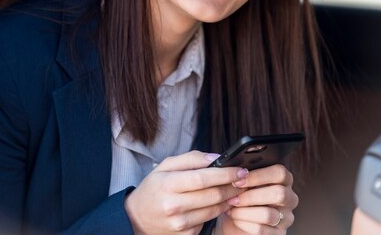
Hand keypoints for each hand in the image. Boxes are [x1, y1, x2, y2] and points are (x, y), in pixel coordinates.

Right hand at [124, 150, 246, 234]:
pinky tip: (218, 203)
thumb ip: (190, 158)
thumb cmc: (154, 189)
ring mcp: (180, 223)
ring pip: (214, 210)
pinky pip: (208, 221)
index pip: (202, 178)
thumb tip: (216, 157)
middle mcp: (173, 205)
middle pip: (212, 195)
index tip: (240, 169)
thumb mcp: (164, 167)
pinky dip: (216, 211)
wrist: (137, 218)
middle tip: (243, 179)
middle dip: (232, 186)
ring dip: (228, 199)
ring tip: (234, 190)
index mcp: (167, 184)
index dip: (225, 174)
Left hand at [217, 164, 298, 234]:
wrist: (236, 220)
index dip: (258, 176)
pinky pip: (262, 229)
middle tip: (233, 198)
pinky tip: (235, 218)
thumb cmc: (241, 196)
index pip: (280, 173)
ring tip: (230, 208)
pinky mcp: (279, 233)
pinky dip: (244, 223)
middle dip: (251, 196)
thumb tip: (234, 171)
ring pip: (269, 214)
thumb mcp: (244, 183)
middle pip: (279, 193)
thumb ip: (244, 175)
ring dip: (244, 211)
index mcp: (283, 180)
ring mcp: (286, 217)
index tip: (238, 181)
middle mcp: (289, 198)